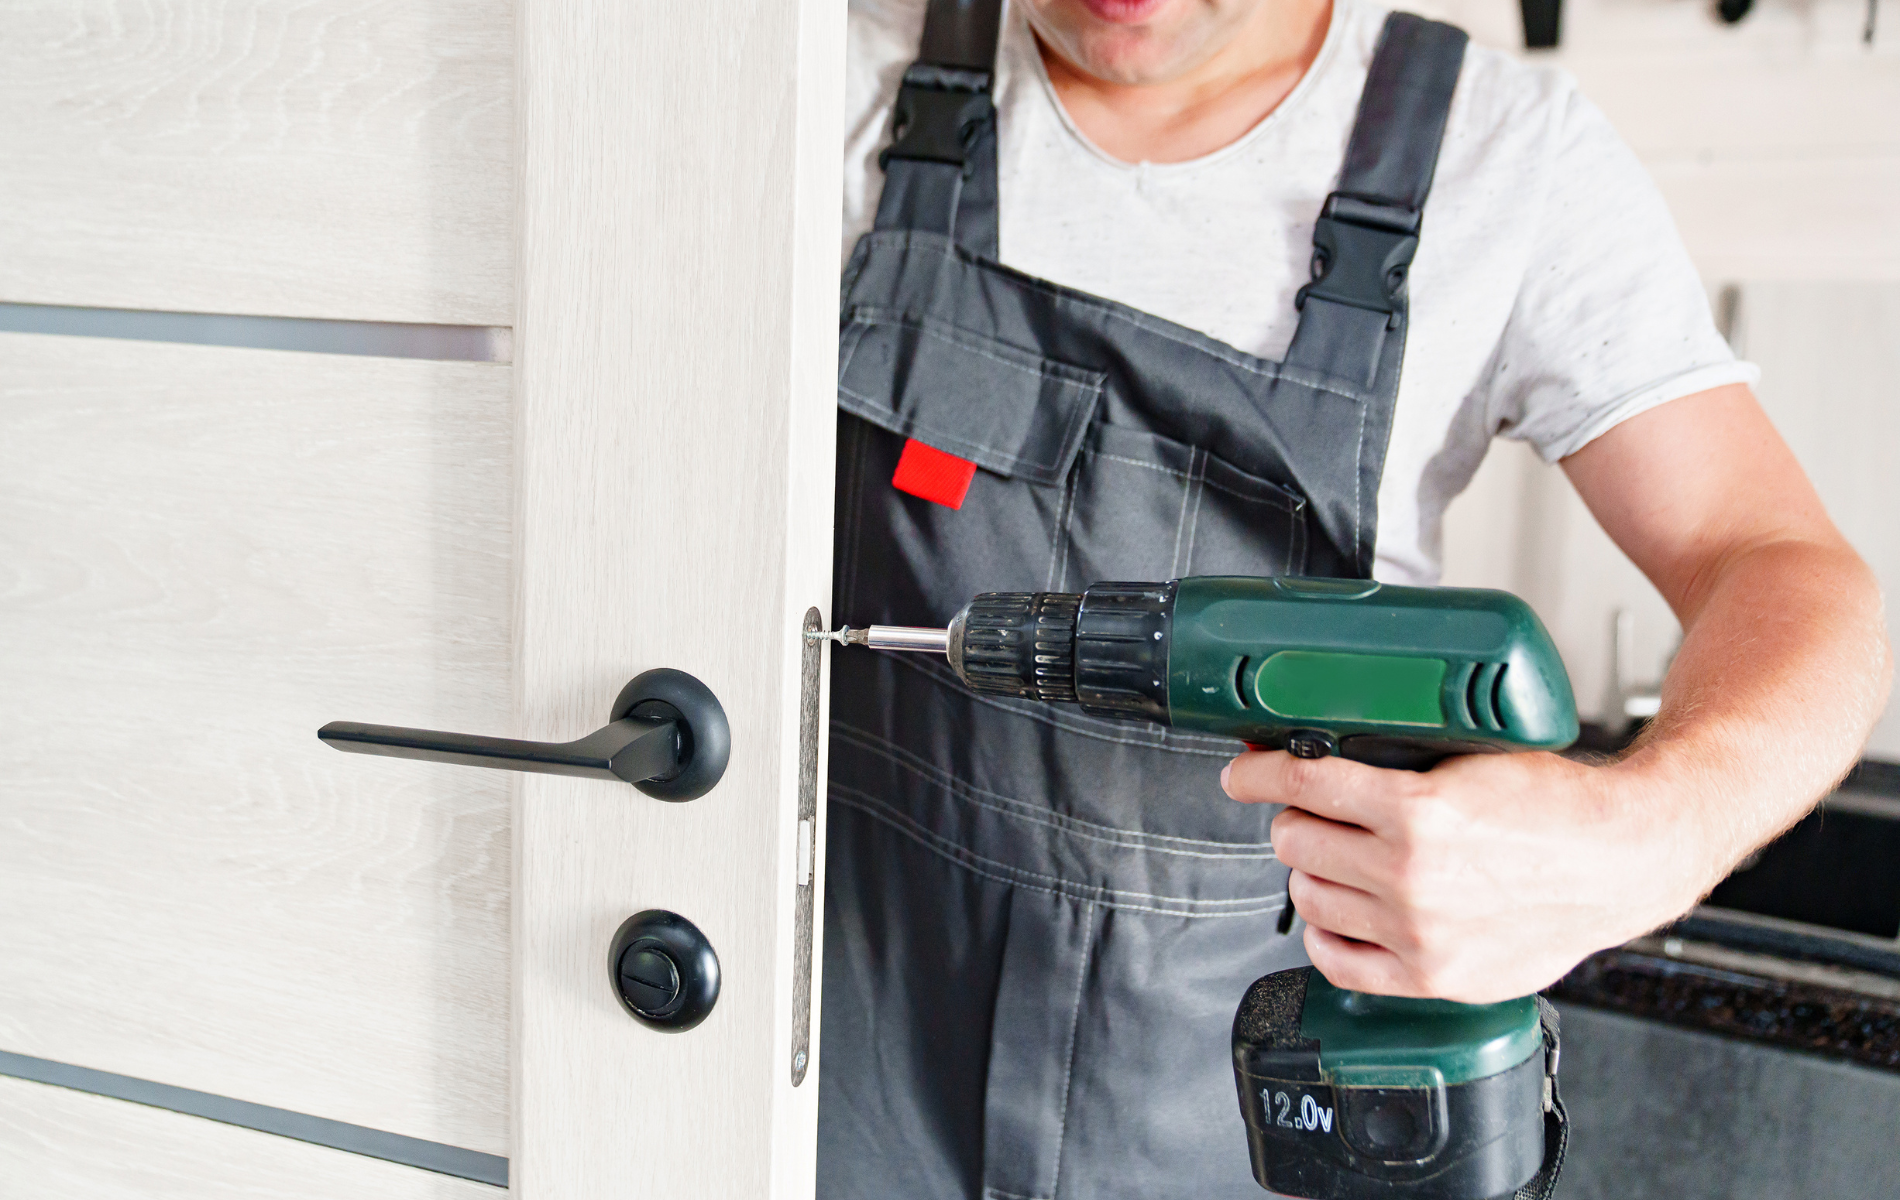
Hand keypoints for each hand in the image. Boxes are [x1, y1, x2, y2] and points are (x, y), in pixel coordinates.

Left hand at [1221, 749, 1721, 1002]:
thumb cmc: (1556, 806)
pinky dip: (1326, 934)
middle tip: (1312, 814)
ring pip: (1309, 896)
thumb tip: (1328, 750)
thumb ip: (1398, 759)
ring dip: (1311, 873)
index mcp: (1417, 812)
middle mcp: (1410, 876)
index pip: (1300, 785)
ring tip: (1336, 858)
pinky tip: (1339, 913)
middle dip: (1295, 820)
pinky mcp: (1430, 975)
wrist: (1619, 862)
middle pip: (1296, 841)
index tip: (1241, 773)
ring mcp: (1417, 932)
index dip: (1257, 773)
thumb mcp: (1470, 757)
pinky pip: (1338, 961)